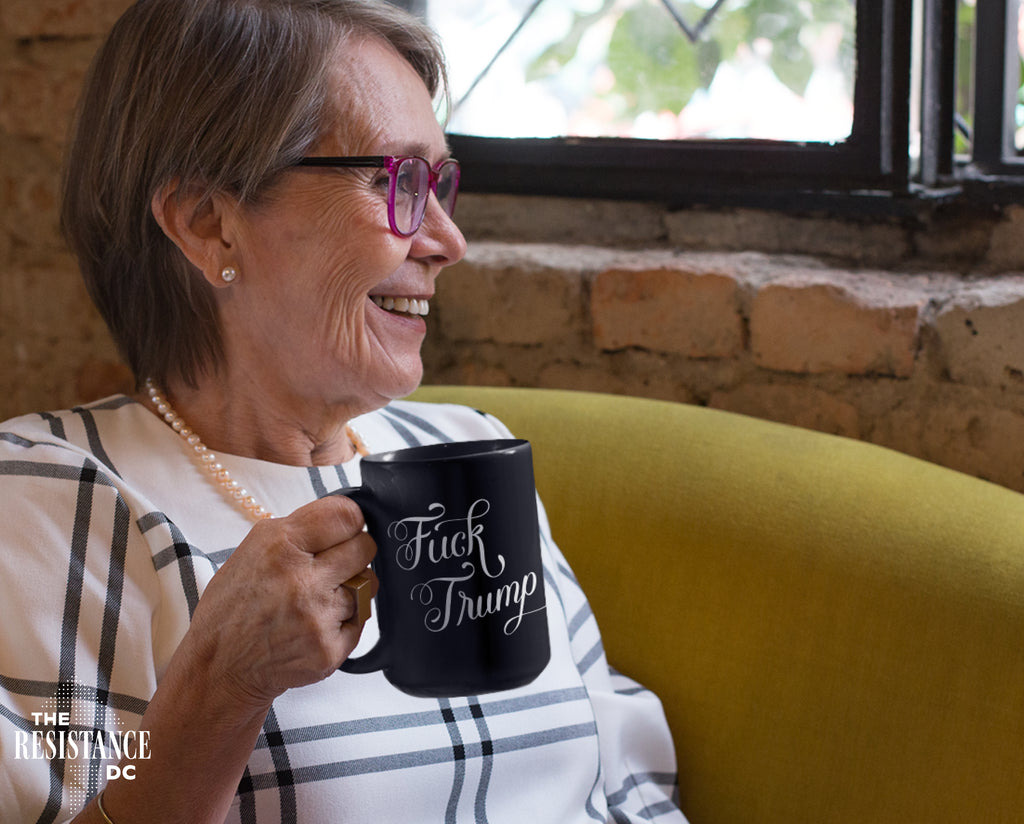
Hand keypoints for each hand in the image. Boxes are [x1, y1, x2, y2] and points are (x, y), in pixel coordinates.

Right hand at [179, 495, 377, 707]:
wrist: (219, 666)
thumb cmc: (235, 605)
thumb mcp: (253, 550)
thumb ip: (301, 531)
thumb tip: (347, 520)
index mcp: (279, 545)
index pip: (346, 515)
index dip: (350, 522)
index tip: (345, 530)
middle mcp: (301, 578)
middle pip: (364, 547)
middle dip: (354, 553)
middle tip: (333, 566)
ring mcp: (318, 616)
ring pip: (366, 585)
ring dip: (349, 590)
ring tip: (316, 600)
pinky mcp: (329, 649)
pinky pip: (360, 620)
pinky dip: (343, 622)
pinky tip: (314, 626)